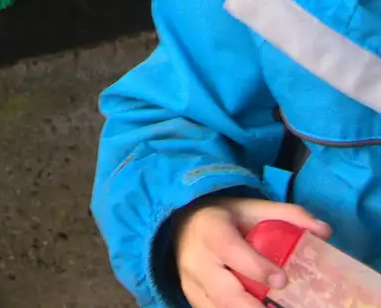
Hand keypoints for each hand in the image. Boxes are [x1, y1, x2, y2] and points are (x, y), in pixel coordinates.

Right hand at [174, 197, 330, 307]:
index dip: (256, 267)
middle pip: (224, 293)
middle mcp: (197, 260)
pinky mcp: (193, 299)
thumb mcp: (251, 208)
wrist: (182, 225)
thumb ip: (287, 216)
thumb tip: (325, 231)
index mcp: (210, 229)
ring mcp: (192, 284)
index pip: (231, 250)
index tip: (283, 280)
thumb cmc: (224, 218)